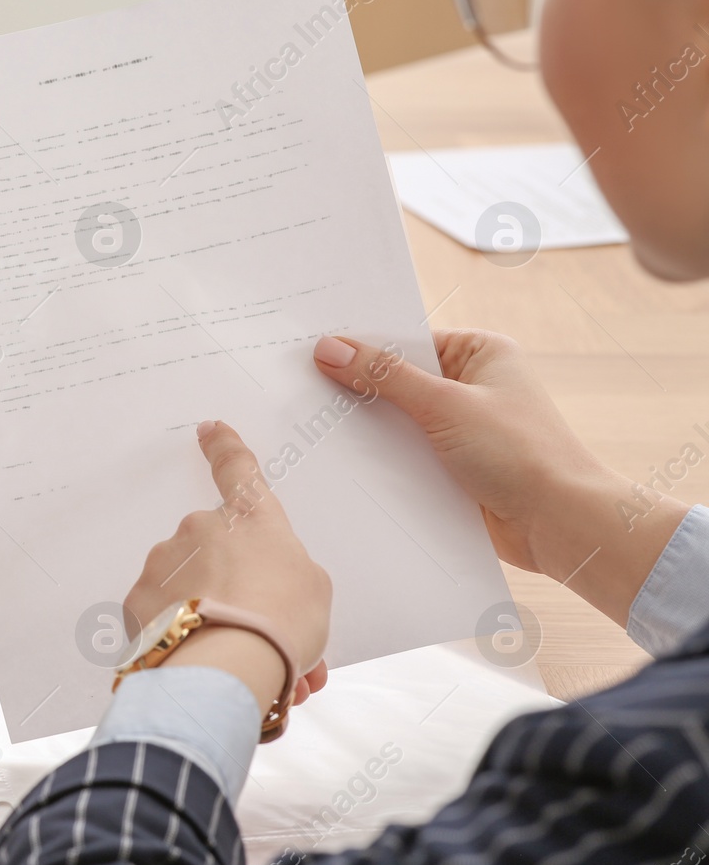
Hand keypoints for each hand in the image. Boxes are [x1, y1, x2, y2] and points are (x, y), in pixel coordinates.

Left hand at [126, 421, 330, 721]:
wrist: (227, 664)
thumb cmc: (279, 622)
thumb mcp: (314, 591)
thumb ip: (288, 575)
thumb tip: (269, 590)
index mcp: (250, 519)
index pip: (238, 470)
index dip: (225, 448)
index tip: (210, 430)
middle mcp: (200, 530)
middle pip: (215, 556)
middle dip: (235, 594)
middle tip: (263, 637)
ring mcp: (163, 563)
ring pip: (188, 593)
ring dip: (213, 625)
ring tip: (243, 668)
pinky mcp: (136, 601)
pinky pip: (162, 621)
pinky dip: (182, 643)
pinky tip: (206, 668)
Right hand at [312, 331, 687, 622]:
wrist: (559, 524)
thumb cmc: (522, 453)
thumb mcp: (445, 404)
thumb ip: (384, 377)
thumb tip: (330, 349)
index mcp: (480, 353)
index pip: (407, 340)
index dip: (363, 346)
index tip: (315, 350)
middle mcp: (472, 386)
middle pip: (398, 380)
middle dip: (360, 389)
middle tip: (305, 388)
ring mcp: (462, 428)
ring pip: (399, 420)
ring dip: (370, 429)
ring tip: (317, 427)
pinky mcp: (452, 466)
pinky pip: (405, 455)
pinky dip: (382, 459)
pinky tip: (346, 463)